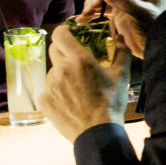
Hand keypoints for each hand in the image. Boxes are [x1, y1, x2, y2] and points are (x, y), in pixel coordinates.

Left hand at [39, 26, 129, 143]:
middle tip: (76, 61)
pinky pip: (48, 88)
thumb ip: (121, 52)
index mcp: (80, 59)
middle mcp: (61, 69)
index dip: (64, 31)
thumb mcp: (121, 76)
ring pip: (53, 71)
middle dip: (63, 51)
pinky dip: (57, 90)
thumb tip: (120, 37)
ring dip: (62, 73)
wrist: (97, 133)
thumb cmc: (110, 103)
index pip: (60, 34)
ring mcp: (50, 85)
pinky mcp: (44, 100)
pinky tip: (70, 100)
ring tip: (77, 87)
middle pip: (54, 50)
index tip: (70, 34)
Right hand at [80, 0, 164, 59]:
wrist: (155, 49)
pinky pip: (101, 6)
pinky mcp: (116, 9)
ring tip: (86, 14)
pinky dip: (91, 12)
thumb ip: (127, 3)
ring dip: (92, 2)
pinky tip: (83, 19)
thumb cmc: (156, 31)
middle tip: (92, 6)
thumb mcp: (143, 16)